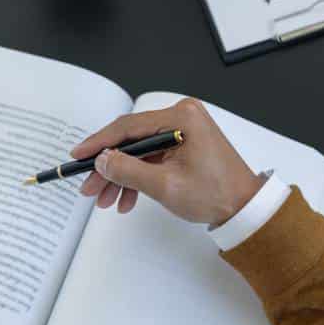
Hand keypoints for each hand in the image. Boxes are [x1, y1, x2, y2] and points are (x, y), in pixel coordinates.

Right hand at [71, 98, 264, 224]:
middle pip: (132, 139)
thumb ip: (128, 170)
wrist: (244, 208)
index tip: (79, 156)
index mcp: (181, 117)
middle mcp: (183, 117)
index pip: (129, 127)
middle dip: (110, 167)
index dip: (100, 143)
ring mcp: (184, 130)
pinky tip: (126, 198)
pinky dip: (139, 176)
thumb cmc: (215, 194)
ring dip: (122, 176)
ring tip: (106, 200)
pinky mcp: (185, 143)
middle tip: (90, 187)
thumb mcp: (165, 185)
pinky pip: (153, 157)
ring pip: (140, 151)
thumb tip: (101, 161)